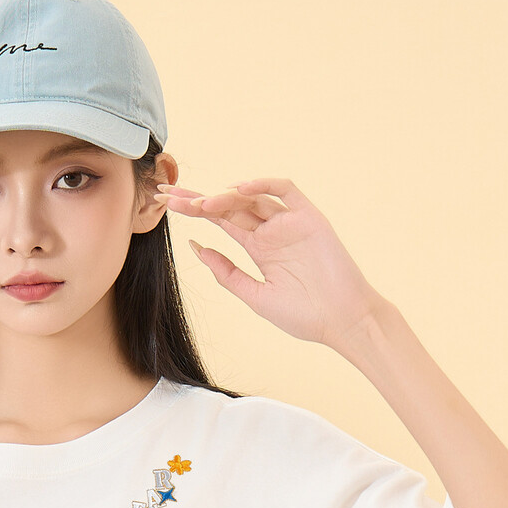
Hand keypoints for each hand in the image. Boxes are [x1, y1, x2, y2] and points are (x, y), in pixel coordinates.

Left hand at [157, 177, 386, 351]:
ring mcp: (290, 222)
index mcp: (258, 249)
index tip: (165, 205)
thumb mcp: (254, 296)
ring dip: (224, 196)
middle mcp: (271, 231)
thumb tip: (196, 247)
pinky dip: (261, 185)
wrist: (342, 321)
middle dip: (198, 198)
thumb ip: (226, 273)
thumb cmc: (303, 315)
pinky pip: (284, 190)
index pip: (220, 222)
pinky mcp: (309, 216)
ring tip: (201, 204)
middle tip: (168, 194)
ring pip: (252, 197)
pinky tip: (238, 190)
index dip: (193, 211)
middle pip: (229, 206)